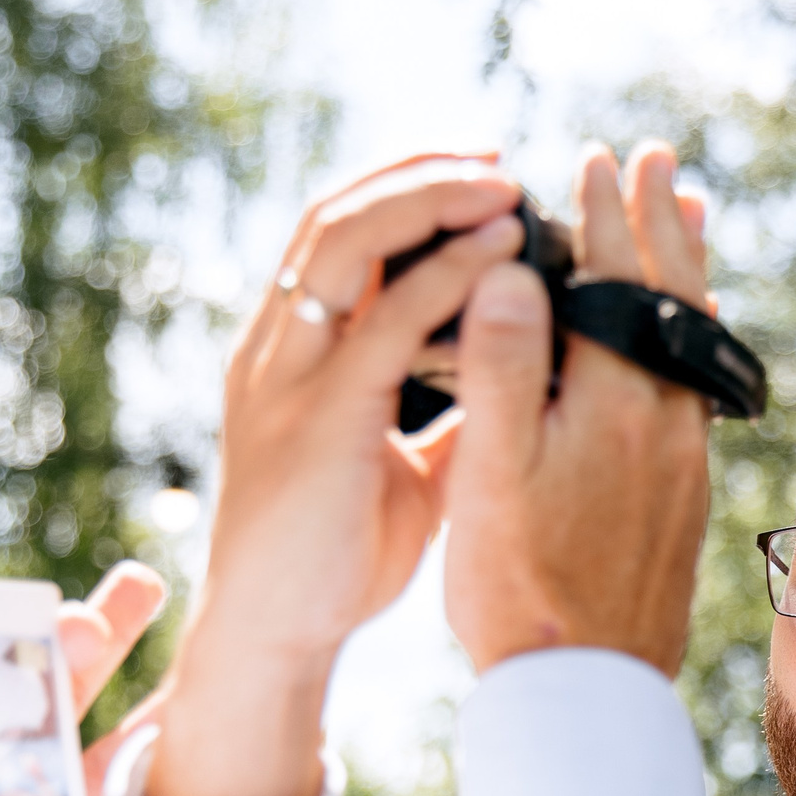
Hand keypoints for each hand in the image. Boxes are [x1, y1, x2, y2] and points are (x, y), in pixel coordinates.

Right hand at [147, 154, 526, 795]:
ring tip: (505, 184)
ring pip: (348, 243)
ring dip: (433, 201)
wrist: (280, 639)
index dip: (407, 191)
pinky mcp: (319, 419)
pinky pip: (386, 322)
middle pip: (340, 215)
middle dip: (421, 173)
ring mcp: (290, 377)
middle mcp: (281, 348)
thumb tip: (515, 378)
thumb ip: (447, 414)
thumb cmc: (337, 557)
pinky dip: (447, 275)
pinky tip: (501, 251)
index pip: (342, 235)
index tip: (483, 171)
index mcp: (296, 353)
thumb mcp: (407, 469)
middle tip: (498, 156)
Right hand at [442, 140, 716, 675]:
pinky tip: (686, 342)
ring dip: (686, 275)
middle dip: (660, 224)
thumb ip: (505, 365)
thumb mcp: (492, 474)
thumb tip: (517, 267)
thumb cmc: (522, 588)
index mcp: (614, 402)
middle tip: (661, 162)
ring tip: (690, 222)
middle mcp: (665, 422)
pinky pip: (693, 388)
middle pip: (672, 299)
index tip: (595, 157)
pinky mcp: (684, 497)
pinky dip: (689, 338)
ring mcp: (682, 461)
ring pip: (692, 342)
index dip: (602, 214)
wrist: (587, 691)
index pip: (615, 280)